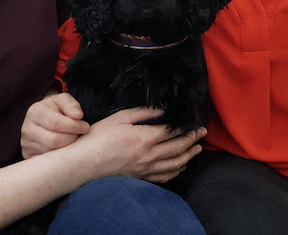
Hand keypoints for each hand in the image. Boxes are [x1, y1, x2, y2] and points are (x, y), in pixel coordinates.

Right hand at [21, 93, 89, 158]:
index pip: (56, 123)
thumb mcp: (63, 100)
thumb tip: (78, 115)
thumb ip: (71, 104)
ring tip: (72, 140)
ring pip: (51, 153)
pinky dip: (60, 157)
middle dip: (71, 138)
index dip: (74, 126)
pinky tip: (66, 149)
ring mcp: (26, 145)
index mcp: (34, 112)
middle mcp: (27, 129)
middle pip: (54, 141)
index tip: (86, 127)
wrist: (43, 117)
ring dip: (67, 148)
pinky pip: (47, 163)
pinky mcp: (29, 156)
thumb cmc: (56, 108)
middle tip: (80, 134)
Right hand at [76, 107, 206, 183]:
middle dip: (193, 140)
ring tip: (197, 149)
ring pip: (175, 164)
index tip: (195, 122)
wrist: (85, 162)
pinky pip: (164, 177)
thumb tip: (161, 110)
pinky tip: (180, 166)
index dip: (186, 127)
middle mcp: (149, 156)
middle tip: (202, 133)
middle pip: (178, 148)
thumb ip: (143, 112)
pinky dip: (176, 171)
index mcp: (145, 138)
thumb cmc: (100, 137)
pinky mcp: (140, 177)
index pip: (173, 132)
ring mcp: (145, 169)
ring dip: (189, 156)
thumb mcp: (121, 117)